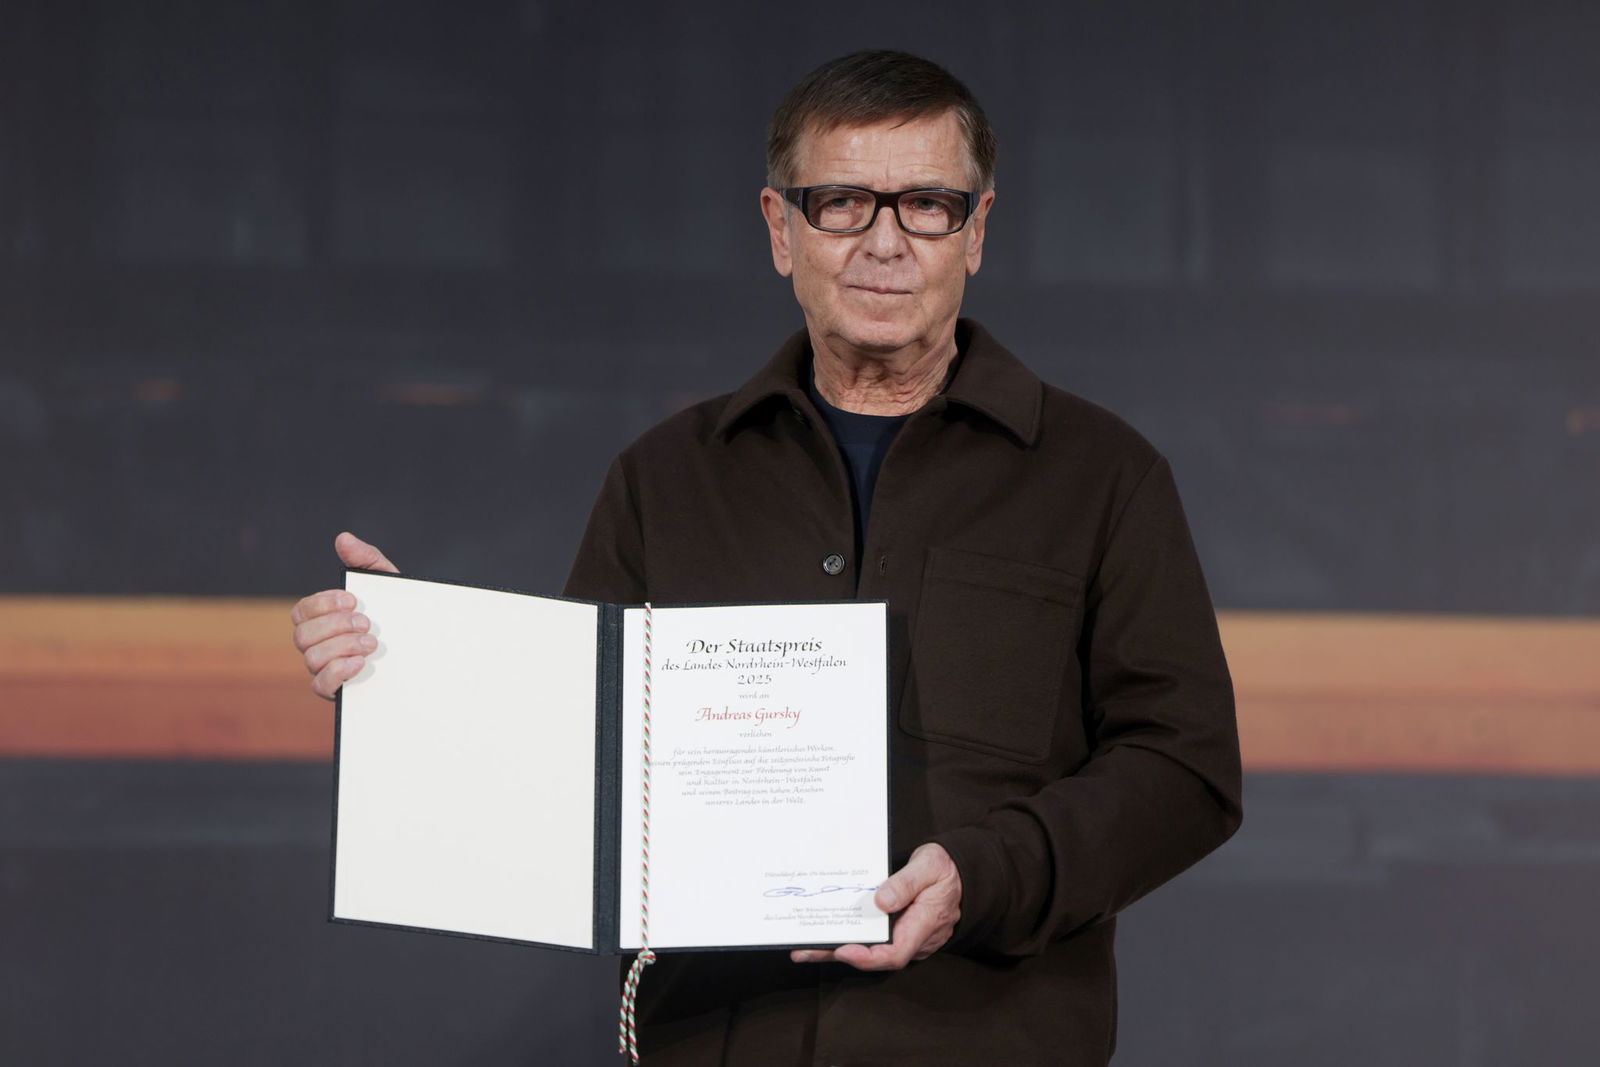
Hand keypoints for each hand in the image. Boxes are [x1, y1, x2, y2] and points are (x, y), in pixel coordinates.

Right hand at [290, 531, 398, 699]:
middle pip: (302, 635)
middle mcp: (320, 644)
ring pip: (311, 658)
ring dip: (342, 647)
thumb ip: (366, 560)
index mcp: (325, 619)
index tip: (352, 600)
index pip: (302, 611)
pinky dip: (337, 672)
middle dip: (335, 626)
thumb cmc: (400, 614)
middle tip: (367, 623)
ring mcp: (327, 668)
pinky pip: (321, 686)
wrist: (426, 649)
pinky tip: (360, 663)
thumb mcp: (388, 584)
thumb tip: (343, 539)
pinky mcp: (339, 690)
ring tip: (372, 643)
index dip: (322, 604)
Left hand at [790, 842, 961, 970]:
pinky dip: (850, 938)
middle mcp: (915, 938)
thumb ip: (907, 883)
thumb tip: (882, 902)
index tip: (843, 950)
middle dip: (840, 954)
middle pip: (876, 956)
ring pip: (872, 950)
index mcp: (925, 924)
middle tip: (806, 951)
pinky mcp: (899, 931)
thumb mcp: (929, 866)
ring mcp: (907, 937)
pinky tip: (826, 934)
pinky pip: (874, 940)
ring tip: (805, 948)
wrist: (959, 870)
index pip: (896, 953)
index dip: (867, 957)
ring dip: (839, 948)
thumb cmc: (944, 867)